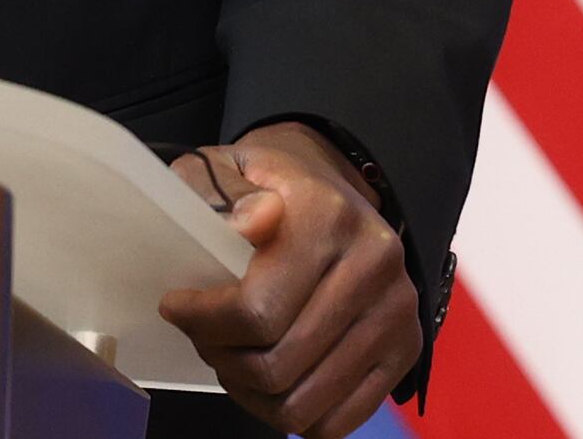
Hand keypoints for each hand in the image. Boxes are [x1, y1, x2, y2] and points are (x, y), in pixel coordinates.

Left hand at [157, 122, 421, 436]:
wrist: (337, 185)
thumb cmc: (272, 185)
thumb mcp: (231, 170)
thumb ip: (225, 194)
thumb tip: (254, 220)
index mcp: (329, 216)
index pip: (258, 310)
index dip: (203, 323)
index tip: (176, 308)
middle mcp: (374, 265)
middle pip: (279, 365)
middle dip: (224, 360)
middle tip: (205, 338)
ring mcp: (396, 312)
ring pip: (304, 403)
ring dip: (254, 394)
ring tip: (235, 359)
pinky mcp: (406, 349)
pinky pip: (340, 421)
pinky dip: (294, 415)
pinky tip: (272, 382)